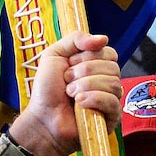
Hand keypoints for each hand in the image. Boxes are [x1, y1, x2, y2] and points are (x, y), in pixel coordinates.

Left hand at [9, 33, 119, 155]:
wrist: (42, 117)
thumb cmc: (47, 89)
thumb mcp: (55, 54)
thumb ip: (75, 39)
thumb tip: (104, 38)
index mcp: (97, 66)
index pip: (109, 52)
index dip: (89, 56)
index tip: (69, 64)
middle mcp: (107, 81)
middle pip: (112, 67)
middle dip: (84, 71)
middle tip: (67, 81)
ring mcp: (111, 99)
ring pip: (113, 83)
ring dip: (86, 86)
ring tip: (70, 94)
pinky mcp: (112, 117)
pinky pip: (112, 102)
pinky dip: (94, 99)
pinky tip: (79, 103)